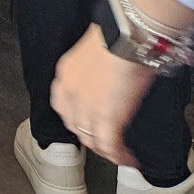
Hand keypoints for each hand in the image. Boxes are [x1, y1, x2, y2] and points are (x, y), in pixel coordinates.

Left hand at [52, 22, 155, 166]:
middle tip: (107, 143)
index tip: (89, 124)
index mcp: (65, 75)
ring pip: (91, 140)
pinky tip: (128, 160)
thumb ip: (96, 71)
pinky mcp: (106, 117)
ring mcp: (86, 107)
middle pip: (76, 127)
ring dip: (106, 150)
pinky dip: (119, 156)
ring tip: (120, 155)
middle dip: (91, 138)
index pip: (65, 107)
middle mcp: (70, 93)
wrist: (127, 34)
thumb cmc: (119, 35)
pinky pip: (109, 146)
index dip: (77, 120)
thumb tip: (110, 79)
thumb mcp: (96, 53)